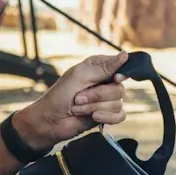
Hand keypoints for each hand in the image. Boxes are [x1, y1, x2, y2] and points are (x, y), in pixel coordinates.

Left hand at [12, 50, 128, 148]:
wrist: (50, 120)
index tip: (114, 78)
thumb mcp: (80, 76)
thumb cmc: (59, 95)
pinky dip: (106, 117)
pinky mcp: (107, 116)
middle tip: (79, 97)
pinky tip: (94, 117)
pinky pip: (120, 116)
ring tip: (78, 108)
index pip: (121, 67)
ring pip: (117, 104)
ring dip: (95, 107)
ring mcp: (106, 100)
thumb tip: (125, 54)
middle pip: (119, 89)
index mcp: (99, 68)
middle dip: (98, 96)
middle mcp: (105, 83)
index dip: (120, 74)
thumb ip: (104, 67)